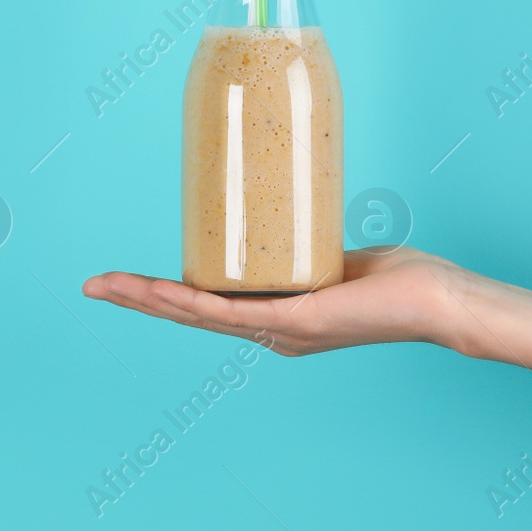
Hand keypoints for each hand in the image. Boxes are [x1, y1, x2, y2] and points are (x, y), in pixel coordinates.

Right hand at [82, 246, 464, 355]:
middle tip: (92, 285)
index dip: (161, 293)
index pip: (205, 303)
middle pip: (189, 314)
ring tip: (109, 288)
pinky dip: (194, 304)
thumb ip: (304, 237)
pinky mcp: (297, 324)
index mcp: (275, 319)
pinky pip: (233, 314)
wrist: (439, 300)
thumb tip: (286, 198)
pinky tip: (165, 294)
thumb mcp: (335, 253)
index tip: (124, 279)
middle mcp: (271, 332)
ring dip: (151, 301)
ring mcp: (281, 332)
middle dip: (137, 299)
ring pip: (200, 315)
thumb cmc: (400, 277)